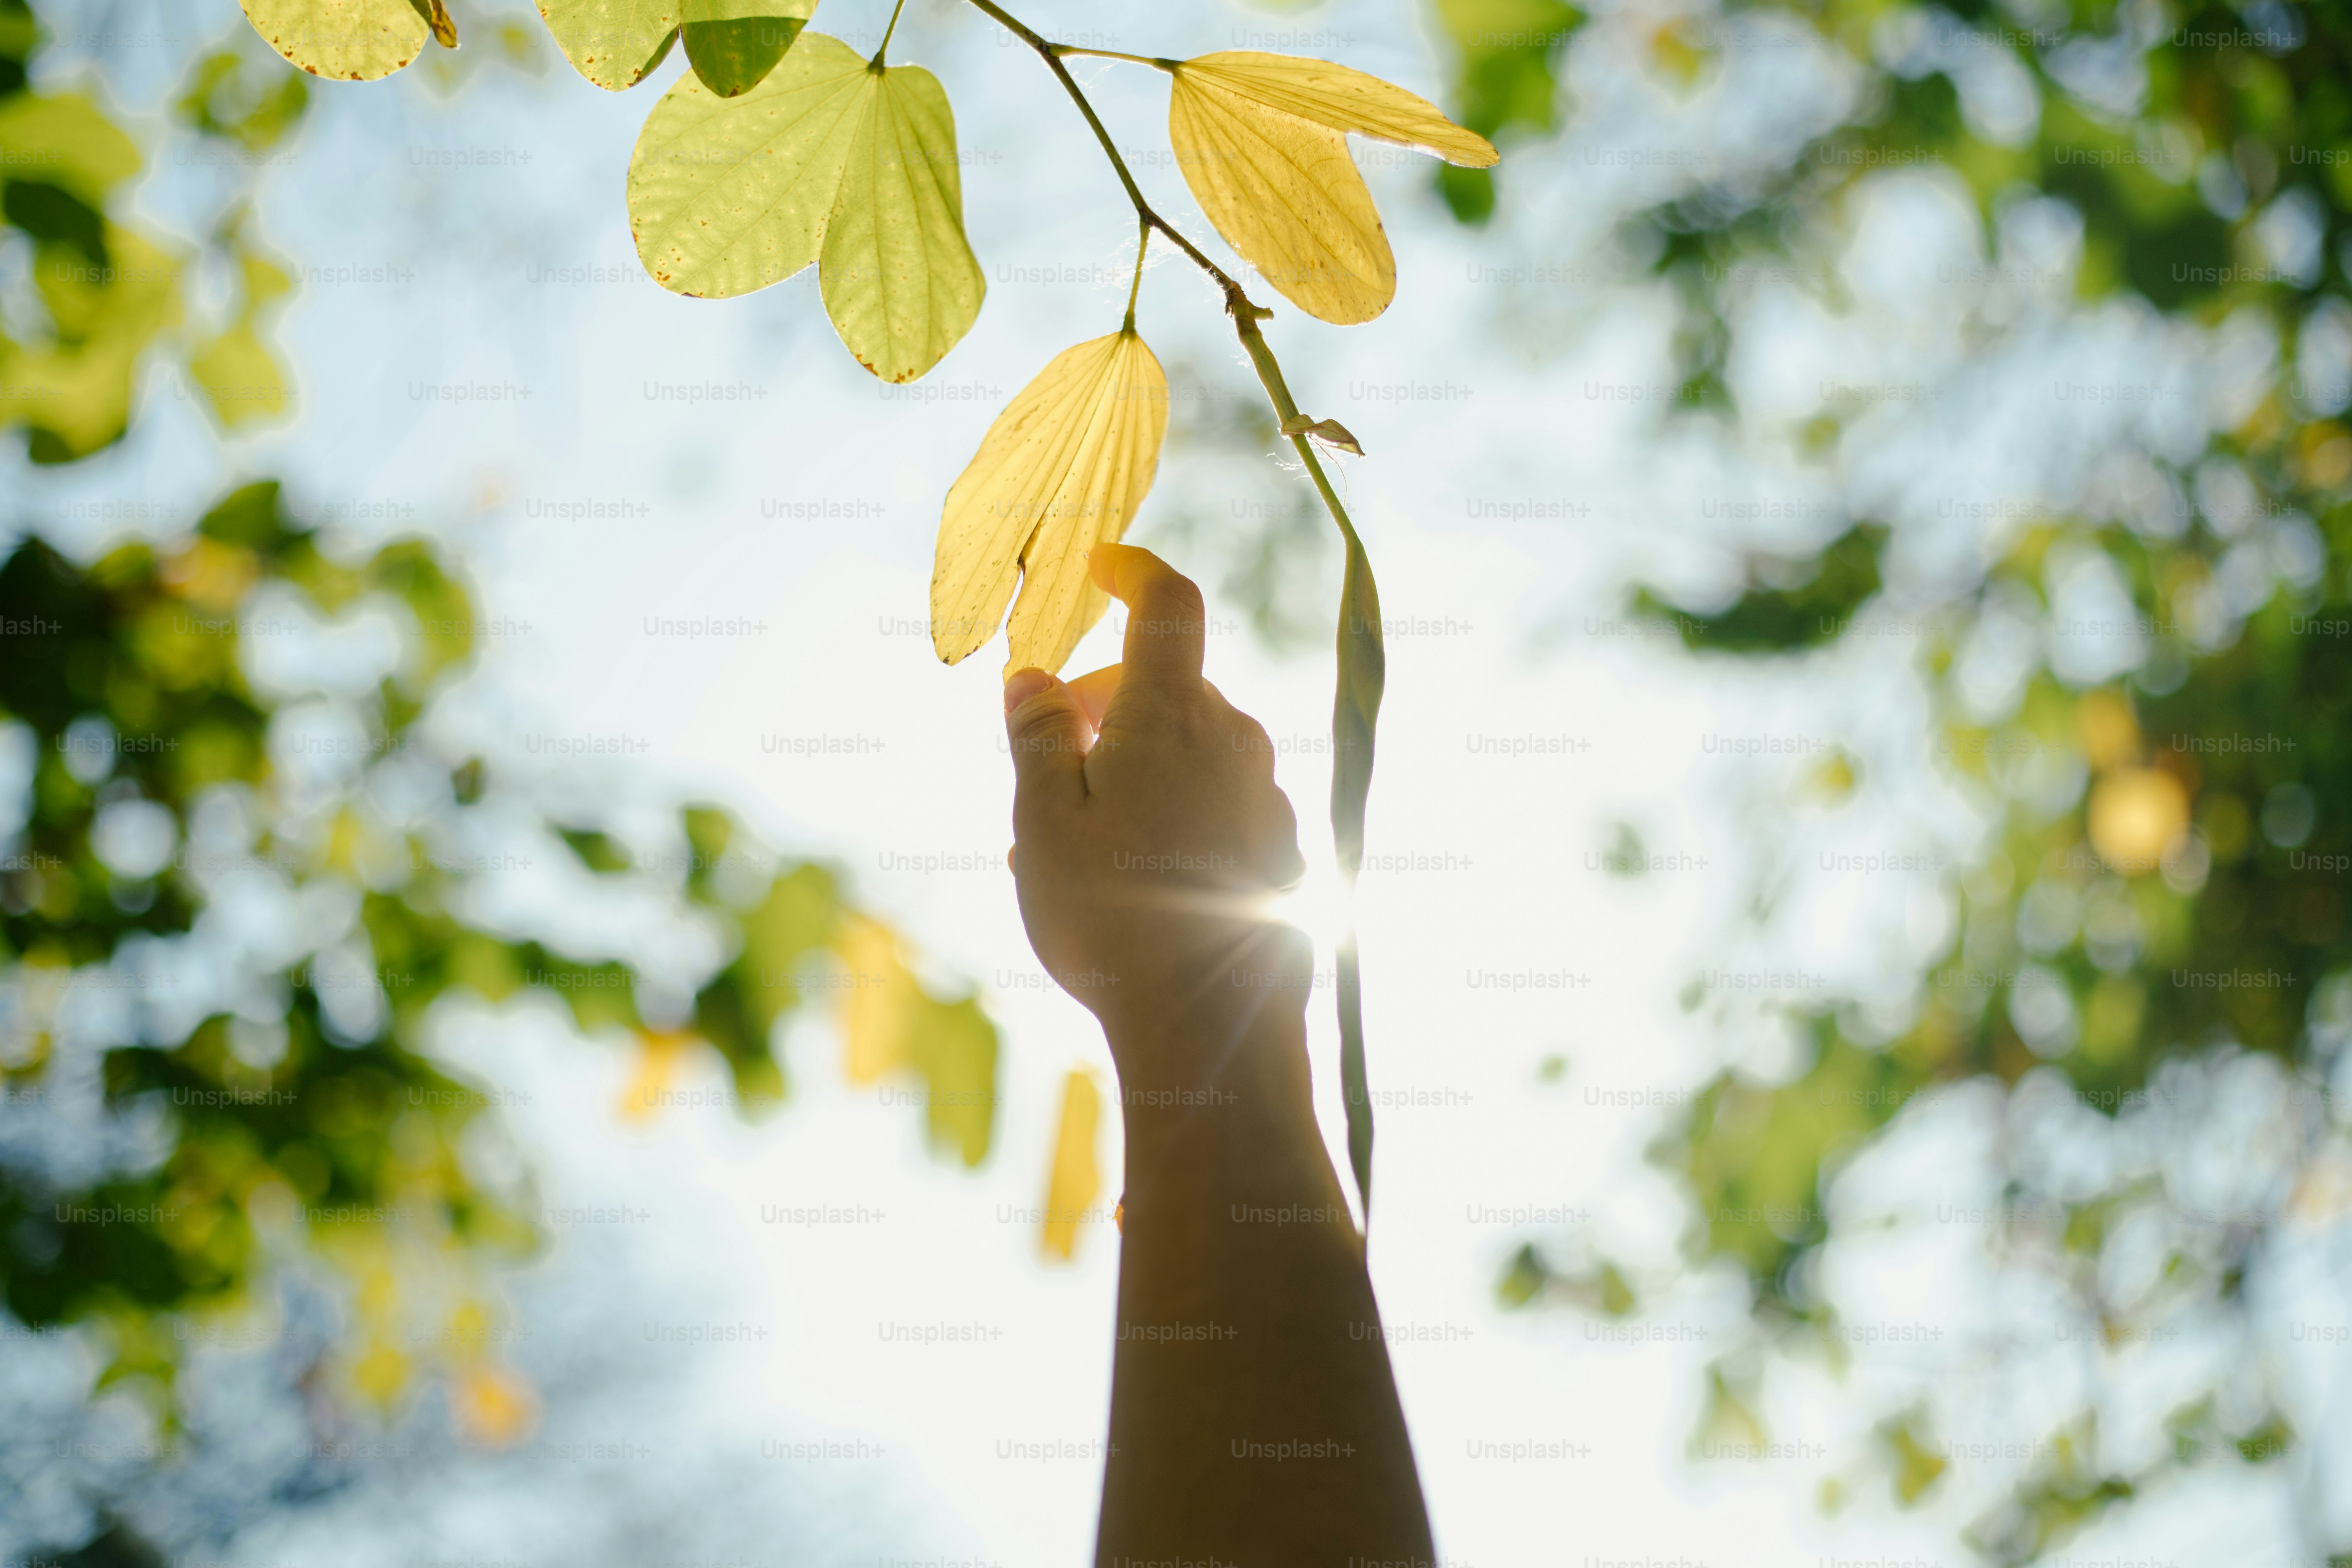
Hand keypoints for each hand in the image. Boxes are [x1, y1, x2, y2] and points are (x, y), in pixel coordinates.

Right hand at [1001, 544, 1310, 1096]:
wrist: (1210, 1031)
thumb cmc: (1111, 918)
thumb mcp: (1042, 822)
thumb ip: (1038, 738)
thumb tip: (1034, 678)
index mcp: (1173, 716)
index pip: (1168, 604)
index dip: (1134, 571)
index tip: (1102, 567)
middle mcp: (1235, 744)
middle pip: (1168, 689)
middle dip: (1104, 709)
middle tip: (1046, 769)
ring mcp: (1267, 801)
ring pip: (1190, 757)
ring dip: (1134, 775)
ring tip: (1073, 850)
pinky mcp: (1283, 856)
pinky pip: (1219, 810)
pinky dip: (1173, 820)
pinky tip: (1132, 887)